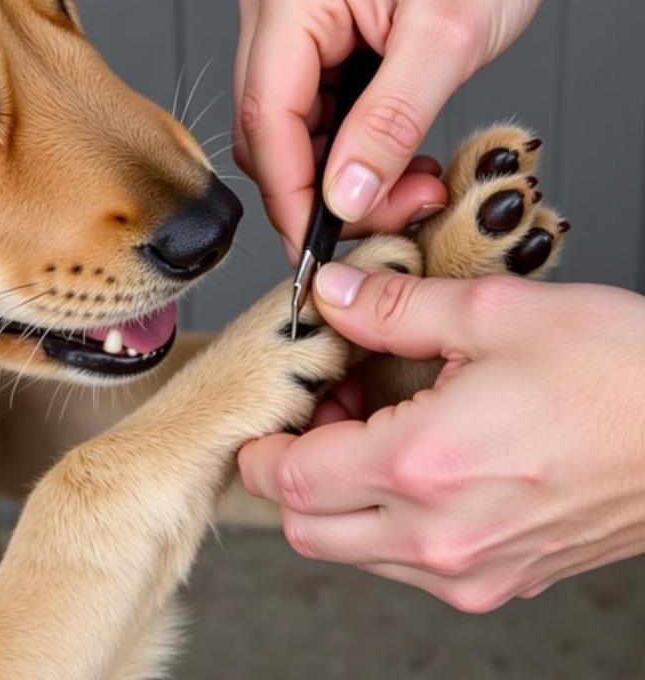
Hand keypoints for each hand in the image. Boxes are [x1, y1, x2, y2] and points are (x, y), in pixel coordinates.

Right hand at [232, 0, 641, 254]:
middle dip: (324, 187)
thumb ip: (389, 125)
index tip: (317, 249)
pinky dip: (346, 146)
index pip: (266, 115)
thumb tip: (343, 199)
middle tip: (394, 210)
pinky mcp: (303, 28)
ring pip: (286, 127)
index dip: (290, 194)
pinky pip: (308, 109)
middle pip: (269, 127)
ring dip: (339, 172)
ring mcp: (282, 10)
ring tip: (407, 183)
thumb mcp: (449, 38)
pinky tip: (389, 154)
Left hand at [239, 266, 644, 611]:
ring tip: (375, 426)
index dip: (263, 444)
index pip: (291, 480)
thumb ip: (394, 306)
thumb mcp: (494, 314)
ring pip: (353, 549)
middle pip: (307, 528)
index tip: (274, 412)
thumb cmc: (617, 374)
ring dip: (339, 495)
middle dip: (293, 472)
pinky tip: (417, 462)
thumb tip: (332, 293)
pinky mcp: (499, 580)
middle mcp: (440, 537)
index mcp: (424, 467)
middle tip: (324, 411)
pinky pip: (406, 563)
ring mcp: (471, 571)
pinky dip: (386, 518)